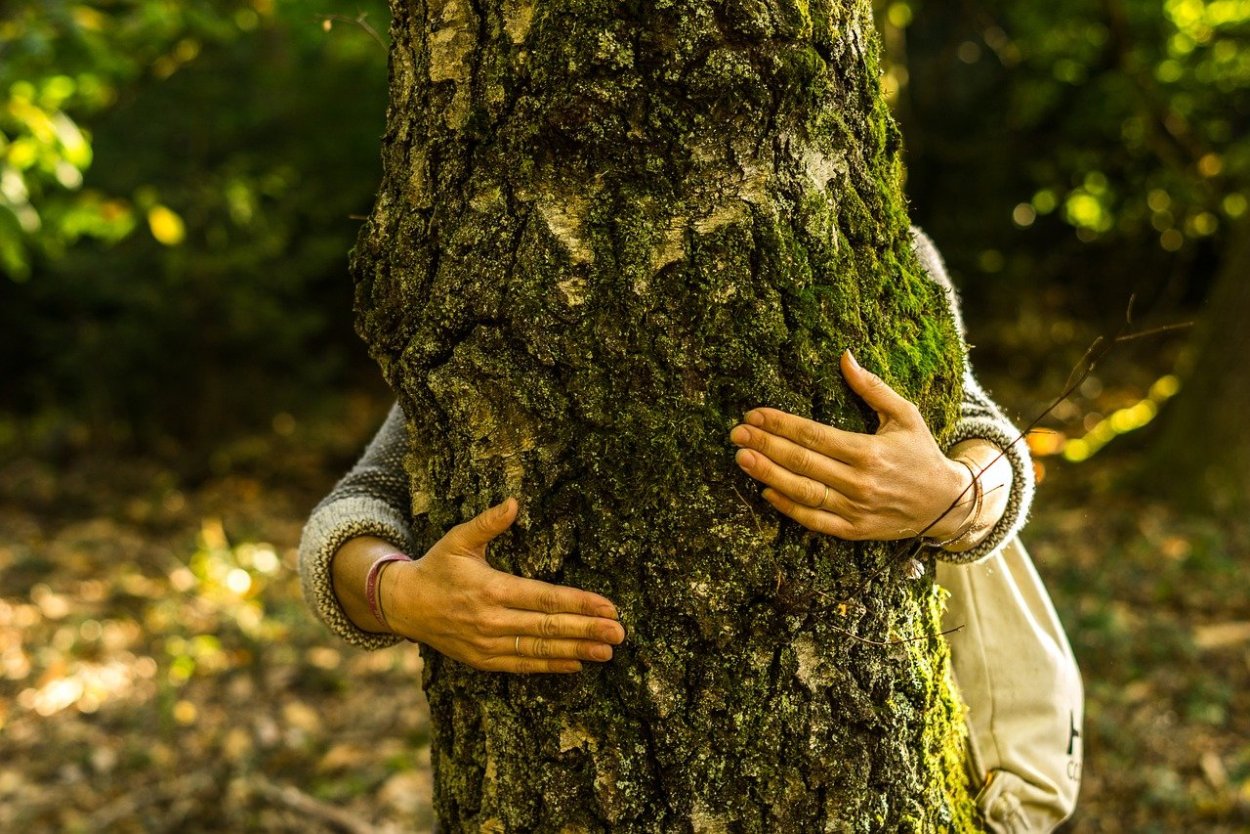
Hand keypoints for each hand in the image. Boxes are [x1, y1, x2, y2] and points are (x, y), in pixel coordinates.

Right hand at [382, 498, 626, 672]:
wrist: (404, 605)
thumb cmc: (437, 567)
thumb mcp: (459, 539)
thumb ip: (488, 522)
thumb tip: (513, 502)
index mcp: (492, 589)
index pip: (545, 597)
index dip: (580, 603)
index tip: (608, 607)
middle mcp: (491, 620)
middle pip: (548, 627)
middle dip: (587, 630)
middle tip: (619, 634)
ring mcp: (487, 645)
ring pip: (540, 651)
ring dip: (576, 652)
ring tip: (607, 652)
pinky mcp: (483, 661)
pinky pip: (522, 665)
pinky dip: (550, 666)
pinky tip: (576, 664)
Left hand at [729, 350, 972, 540]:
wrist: (948, 503)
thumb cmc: (922, 453)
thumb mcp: (905, 415)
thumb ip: (872, 387)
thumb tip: (844, 356)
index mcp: (869, 450)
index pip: (814, 435)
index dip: (780, 424)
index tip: (754, 413)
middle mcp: (860, 481)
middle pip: (802, 461)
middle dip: (765, 445)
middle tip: (736, 433)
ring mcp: (856, 510)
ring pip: (804, 491)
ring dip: (768, 474)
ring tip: (741, 458)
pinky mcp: (855, 531)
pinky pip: (815, 521)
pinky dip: (789, 507)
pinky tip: (766, 491)